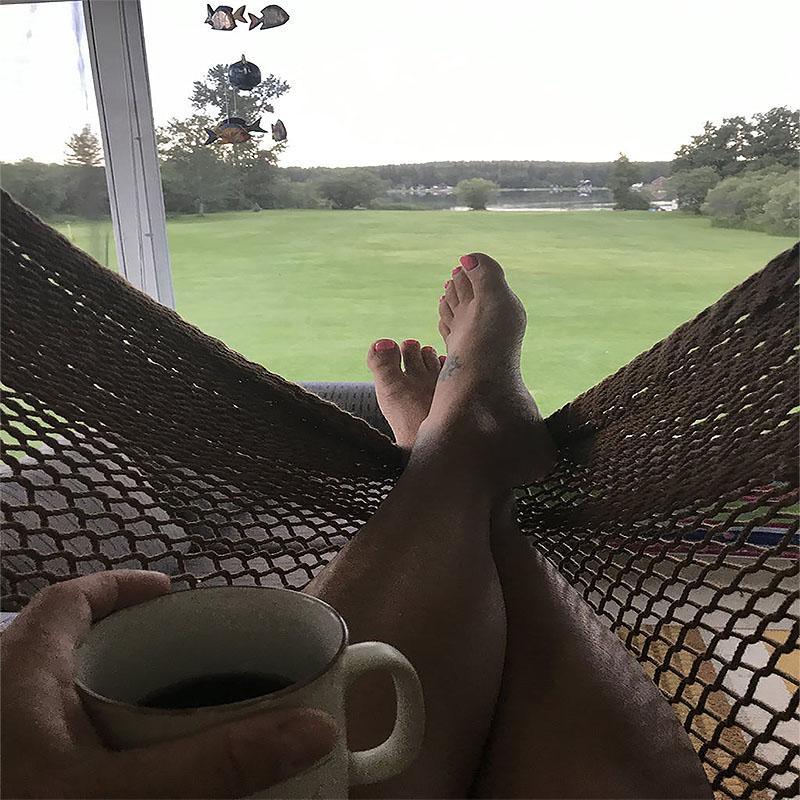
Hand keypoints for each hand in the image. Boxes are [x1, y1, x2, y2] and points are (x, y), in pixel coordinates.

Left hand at [1, 571, 336, 797]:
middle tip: (176, 654)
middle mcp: (3, 698)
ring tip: (156, 705)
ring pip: (55, 694)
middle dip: (124, 640)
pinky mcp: (13, 773)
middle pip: (65, 642)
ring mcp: (5, 741)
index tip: (170, 590)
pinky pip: (50, 734)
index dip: (120, 586)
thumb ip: (211, 765)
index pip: (68, 601)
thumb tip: (315, 728)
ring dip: (106, 689)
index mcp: (18, 674)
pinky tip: (118, 760)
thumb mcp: (119, 794)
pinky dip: (87, 733)